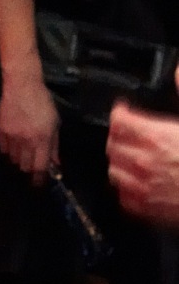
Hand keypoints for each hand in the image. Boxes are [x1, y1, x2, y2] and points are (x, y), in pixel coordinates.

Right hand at [0, 66, 58, 182]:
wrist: (22, 85)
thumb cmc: (43, 102)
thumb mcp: (54, 123)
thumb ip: (54, 145)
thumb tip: (56, 163)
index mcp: (42, 139)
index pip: (40, 166)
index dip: (39, 178)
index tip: (39, 183)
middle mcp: (26, 141)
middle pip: (25, 166)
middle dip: (29, 170)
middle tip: (33, 168)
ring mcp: (12, 137)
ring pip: (13, 160)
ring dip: (19, 161)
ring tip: (24, 156)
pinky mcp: (1, 132)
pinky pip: (4, 150)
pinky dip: (9, 152)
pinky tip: (14, 147)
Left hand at [107, 93, 178, 228]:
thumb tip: (178, 73)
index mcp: (157, 137)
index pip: (120, 121)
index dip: (120, 112)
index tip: (123, 109)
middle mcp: (144, 163)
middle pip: (112, 146)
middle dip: (117, 136)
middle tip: (126, 132)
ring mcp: (144, 188)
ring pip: (114, 172)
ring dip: (119, 162)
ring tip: (129, 156)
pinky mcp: (150, 210)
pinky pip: (124, 198)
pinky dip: (127, 189)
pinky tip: (137, 183)